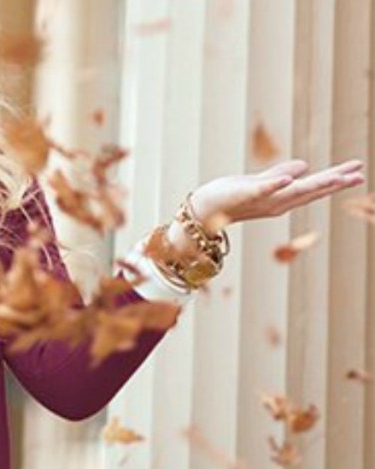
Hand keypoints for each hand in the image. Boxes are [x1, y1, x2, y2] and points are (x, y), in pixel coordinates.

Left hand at [189, 159, 365, 224]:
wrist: (203, 210)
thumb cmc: (230, 197)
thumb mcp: (260, 182)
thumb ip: (280, 174)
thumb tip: (304, 166)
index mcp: (282, 197)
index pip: (314, 187)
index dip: (336, 179)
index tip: (358, 171)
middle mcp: (277, 202)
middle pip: (311, 191)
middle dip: (335, 183)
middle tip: (359, 175)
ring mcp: (262, 200)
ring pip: (294, 192)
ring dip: (316, 185)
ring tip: (337, 177)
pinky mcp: (245, 195)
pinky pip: (263, 189)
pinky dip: (277, 184)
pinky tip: (292, 178)